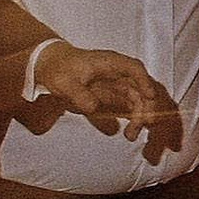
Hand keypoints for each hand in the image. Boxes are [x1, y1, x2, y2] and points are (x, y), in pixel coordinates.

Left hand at [35, 41, 183, 158]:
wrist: (48, 66)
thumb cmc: (59, 68)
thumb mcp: (65, 82)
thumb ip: (79, 95)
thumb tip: (93, 107)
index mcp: (110, 63)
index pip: (134, 69)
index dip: (144, 82)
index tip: (150, 96)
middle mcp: (117, 73)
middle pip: (139, 88)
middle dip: (144, 107)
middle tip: (139, 125)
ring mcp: (115, 84)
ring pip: (136, 99)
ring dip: (138, 116)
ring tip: (131, 134)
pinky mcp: (111, 95)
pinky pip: (127, 107)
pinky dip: (130, 118)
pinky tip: (127, 131)